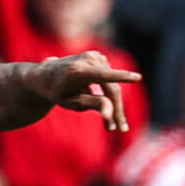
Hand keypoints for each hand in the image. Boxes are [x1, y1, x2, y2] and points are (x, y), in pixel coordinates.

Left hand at [29, 49, 144, 130]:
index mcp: (79, 71)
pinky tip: (103, 104)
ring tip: (110, 125)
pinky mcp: (100, 57)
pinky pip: (111, 80)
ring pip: (113, 86)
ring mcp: (95, 56)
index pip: (103, 76)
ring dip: (114, 105)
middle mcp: (88, 60)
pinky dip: (110, 94)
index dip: (121, 77)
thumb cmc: (57, 91)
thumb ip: (91, 104)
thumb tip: (109, 113)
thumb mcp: (70, 102)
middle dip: (116, 111)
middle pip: (111, 89)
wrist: (46, 75)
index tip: (137, 78)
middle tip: (120, 129)